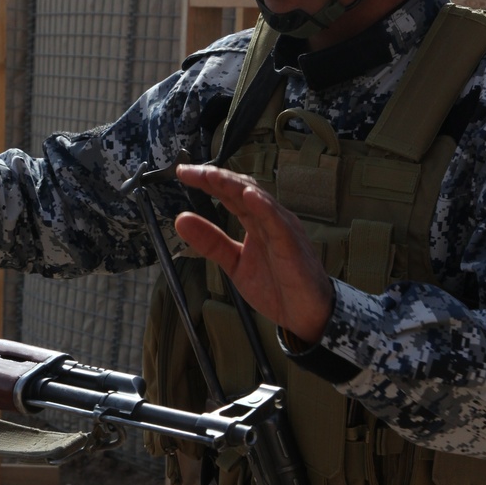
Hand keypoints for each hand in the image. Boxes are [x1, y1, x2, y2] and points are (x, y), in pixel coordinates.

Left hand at [174, 163, 333, 344]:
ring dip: (234, 186)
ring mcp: (282, 229)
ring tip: (212, 175)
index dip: (208, 181)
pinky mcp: (292, 244)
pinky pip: (277, 222)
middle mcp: (270, 219)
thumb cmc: (276, 286)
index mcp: (256, 221)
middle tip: (189, 171)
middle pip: (242, 189)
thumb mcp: (234, 263)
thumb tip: (181, 220)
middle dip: (216, 178)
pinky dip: (263, 207)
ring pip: (258, 199)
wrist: (304, 313)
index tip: (183, 172)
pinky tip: (249, 196)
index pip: (230, 194)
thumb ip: (210, 242)